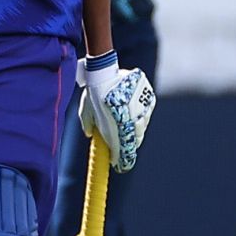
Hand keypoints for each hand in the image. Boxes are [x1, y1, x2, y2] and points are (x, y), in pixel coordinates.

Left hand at [77, 53, 156, 172]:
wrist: (103, 70)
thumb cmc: (92, 92)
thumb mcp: (86, 112)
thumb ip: (88, 125)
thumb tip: (91, 136)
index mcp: (117, 124)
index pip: (123, 148)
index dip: (122, 158)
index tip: (119, 165)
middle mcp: (132, 117)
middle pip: (135, 139)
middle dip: (130, 145)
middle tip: (124, 148)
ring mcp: (142, 107)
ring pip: (142, 126)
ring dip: (136, 130)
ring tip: (127, 127)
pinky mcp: (148, 98)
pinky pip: (146, 113)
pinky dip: (141, 116)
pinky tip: (132, 113)